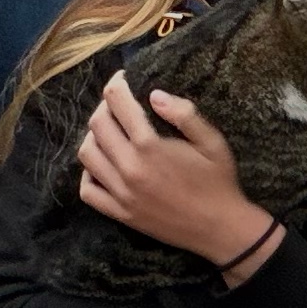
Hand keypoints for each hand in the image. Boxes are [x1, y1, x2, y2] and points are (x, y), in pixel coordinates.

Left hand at [78, 72, 279, 275]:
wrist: (220, 229)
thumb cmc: (219, 181)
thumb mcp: (211, 141)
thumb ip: (184, 113)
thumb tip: (154, 94)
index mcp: (150, 147)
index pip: (118, 103)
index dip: (116, 84)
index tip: (122, 78)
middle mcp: (129, 168)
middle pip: (97, 125)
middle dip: (104, 106)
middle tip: (118, 104)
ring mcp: (121, 194)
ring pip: (87, 155)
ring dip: (93, 137)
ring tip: (110, 132)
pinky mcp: (120, 214)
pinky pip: (88, 191)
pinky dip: (89, 174)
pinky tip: (103, 165)